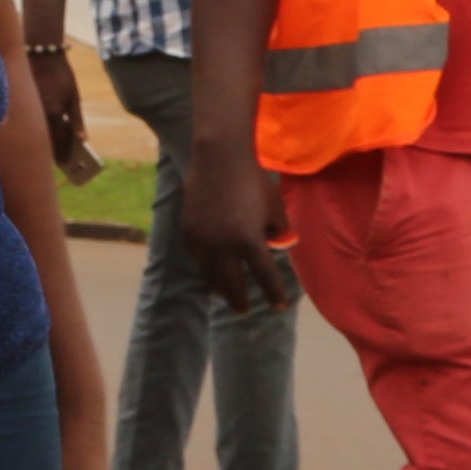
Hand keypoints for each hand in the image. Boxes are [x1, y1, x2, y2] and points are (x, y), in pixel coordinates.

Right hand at [28, 50, 97, 189]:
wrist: (41, 53)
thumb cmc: (61, 74)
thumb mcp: (74, 96)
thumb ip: (77, 119)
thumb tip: (83, 139)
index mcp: (55, 111)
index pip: (58, 139)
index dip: (62, 153)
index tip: (65, 164)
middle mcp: (39, 112)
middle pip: (44, 139)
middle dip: (51, 150)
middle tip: (57, 162)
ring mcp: (27, 107)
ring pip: (34, 131)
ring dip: (41, 141)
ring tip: (49, 150)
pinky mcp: (19, 102)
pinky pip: (26, 120)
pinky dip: (32, 129)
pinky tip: (37, 133)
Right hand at [180, 142, 293, 315]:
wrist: (220, 158)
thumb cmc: (254, 181)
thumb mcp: (274, 208)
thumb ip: (279, 231)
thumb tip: (282, 248)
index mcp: (249, 241)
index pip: (265, 277)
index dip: (273, 294)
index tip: (279, 307)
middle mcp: (223, 246)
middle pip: (232, 284)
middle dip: (240, 300)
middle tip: (243, 311)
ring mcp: (202, 239)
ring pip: (209, 274)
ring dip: (219, 288)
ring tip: (224, 295)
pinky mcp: (188, 230)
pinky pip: (197, 258)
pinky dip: (205, 268)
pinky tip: (210, 272)